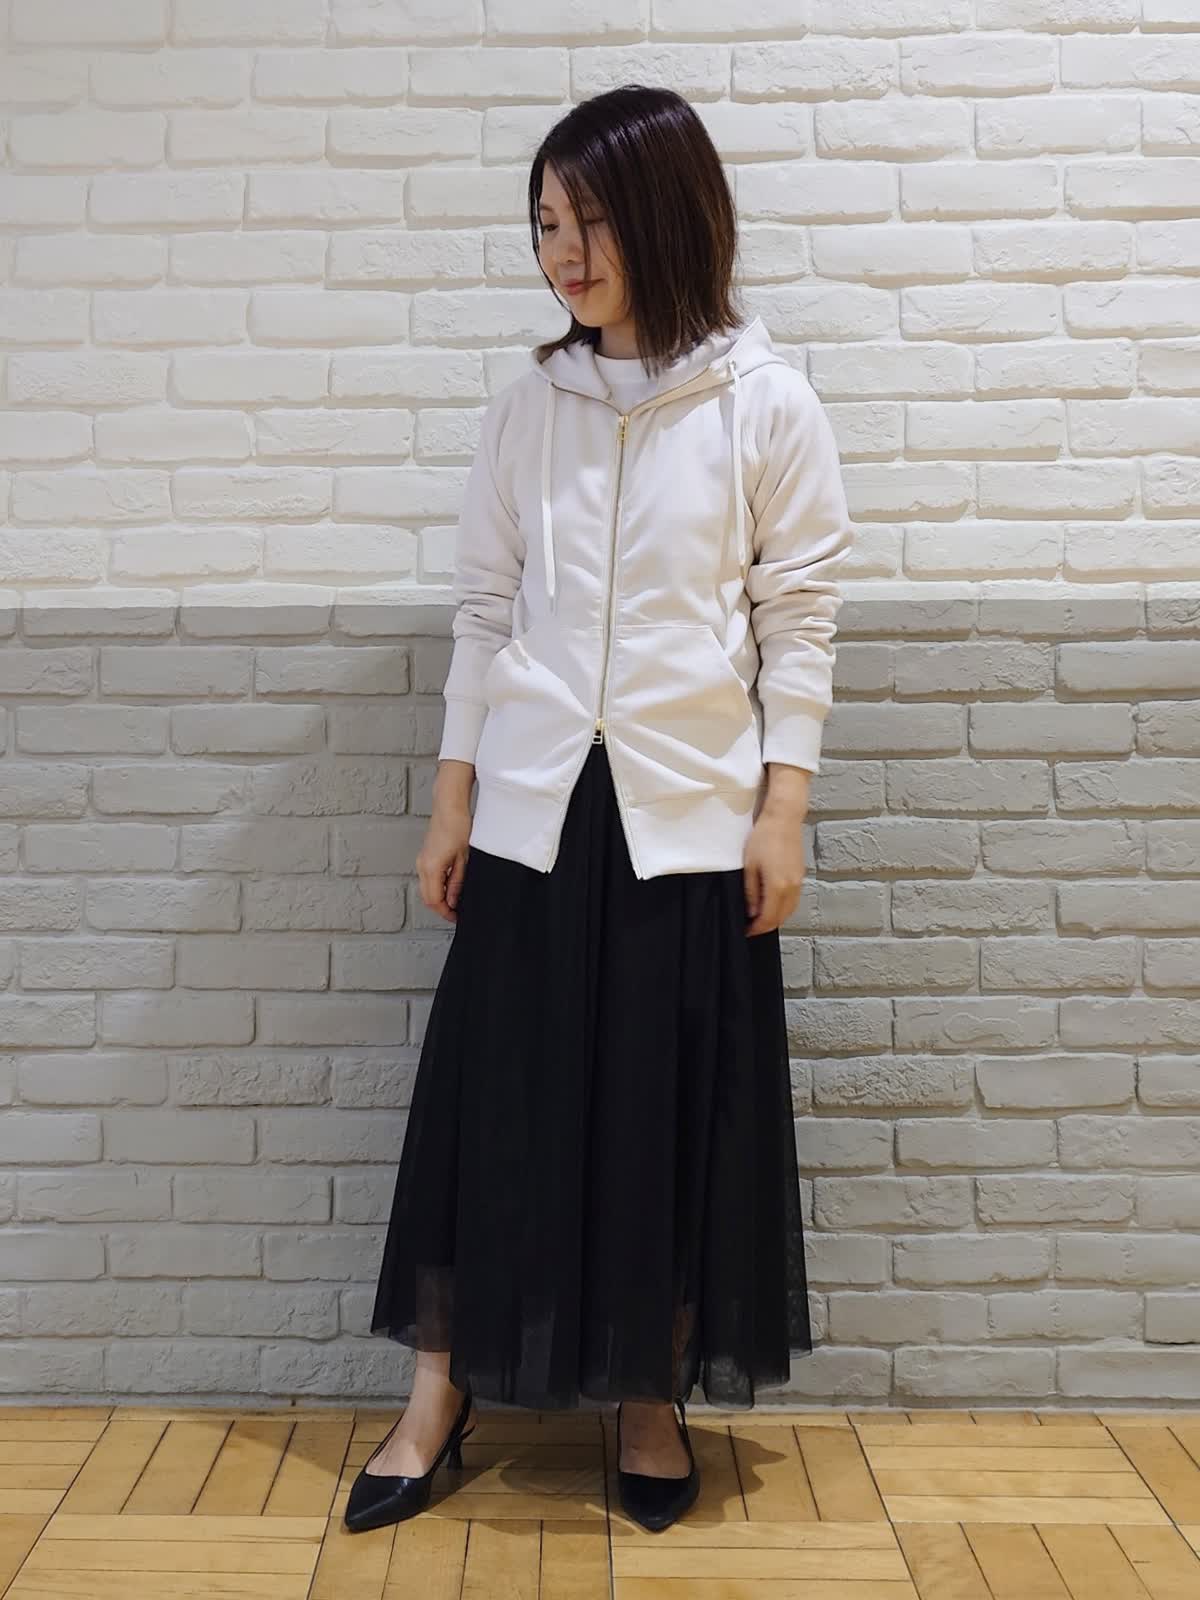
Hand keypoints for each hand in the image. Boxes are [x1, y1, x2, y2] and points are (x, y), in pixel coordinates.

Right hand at [418, 762, 473, 922]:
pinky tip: (450, 886)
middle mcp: (422, 865)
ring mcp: (422, 860)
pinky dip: (436, 887)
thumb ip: (457, 883)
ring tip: (456, 900)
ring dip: (439, 898)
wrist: (449, 806)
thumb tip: (453, 901)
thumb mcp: (463, 859)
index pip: (434, 901)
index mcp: (432, 868)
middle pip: (428, 897)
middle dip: (442, 908)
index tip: (457, 917)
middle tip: (457, 913)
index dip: (446, 913)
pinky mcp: (425, 856)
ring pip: (427, 889)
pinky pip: (428, 878)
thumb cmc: (458, 826)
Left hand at [743, 809, 805, 935]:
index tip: (746, 931)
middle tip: (751, 927)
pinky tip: (773, 904)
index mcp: (778, 887)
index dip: (756, 929)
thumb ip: (751, 892)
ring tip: (760, 917)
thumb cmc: (763, 838)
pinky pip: (794, 900)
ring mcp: (799, 881)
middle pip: (781, 918)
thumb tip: (752, 912)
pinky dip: (784, 908)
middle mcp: (792, 887)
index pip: (768, 918)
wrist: (784, 818)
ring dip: (776, 918)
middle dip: (766, 926)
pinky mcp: (800, 875)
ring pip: (790, 910)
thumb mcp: (749, 866)